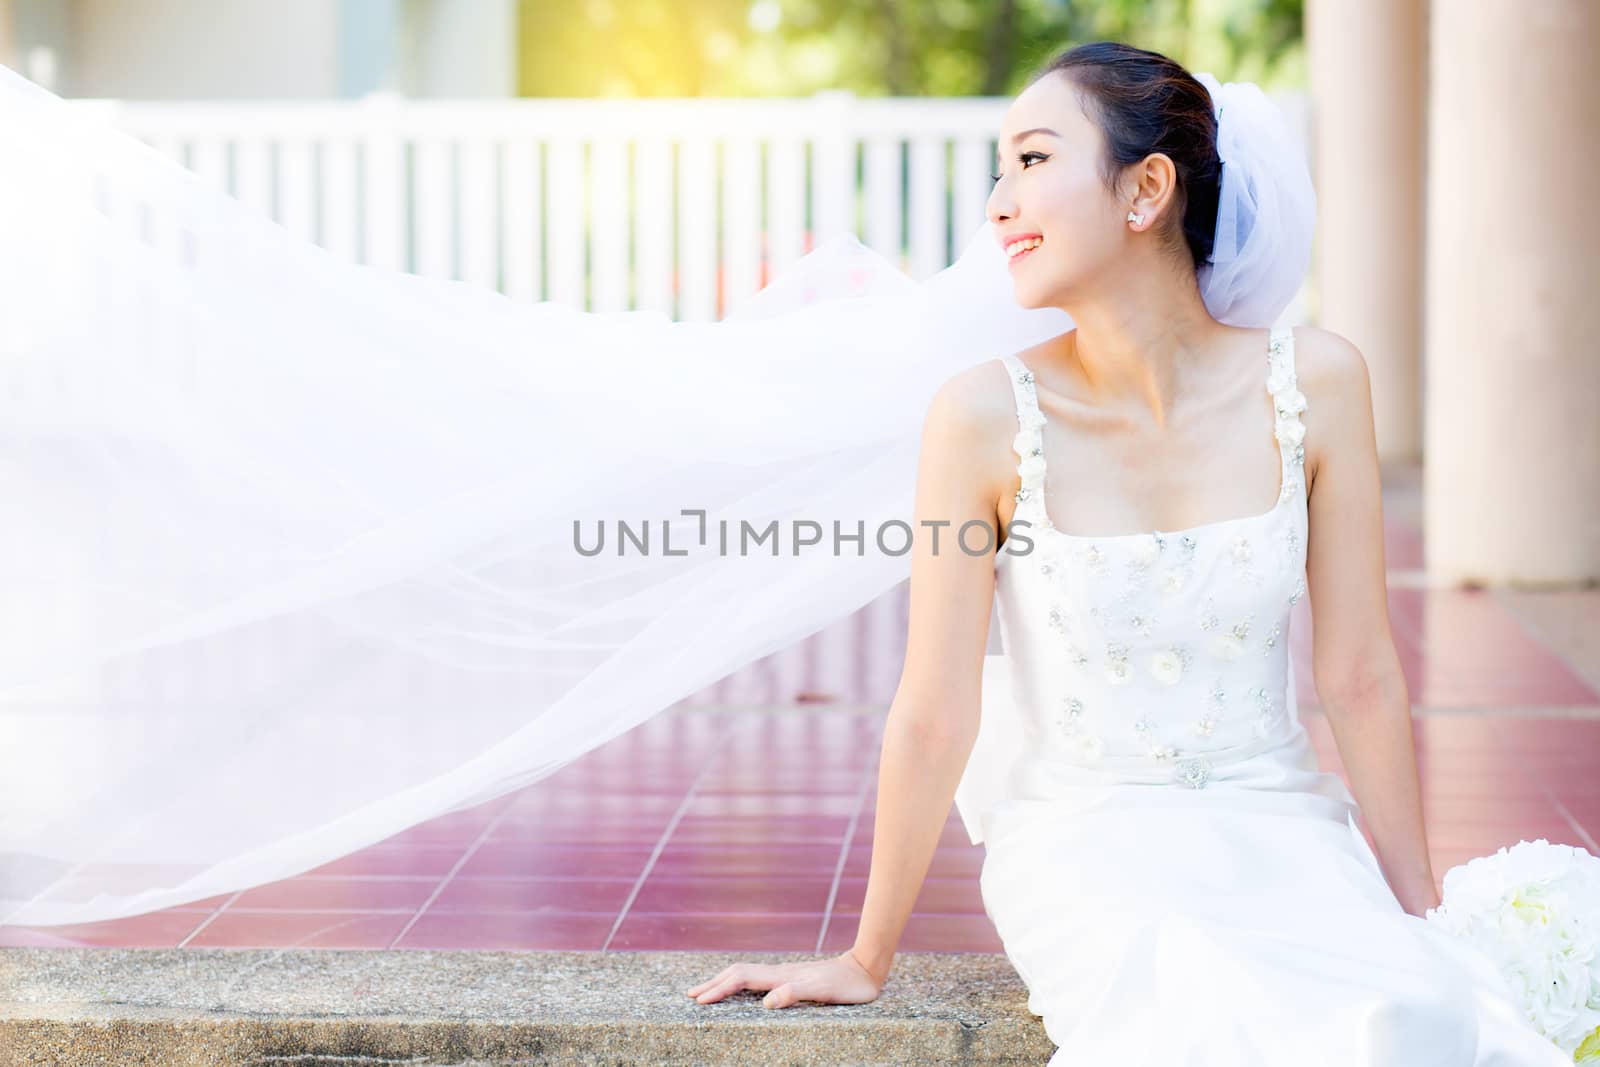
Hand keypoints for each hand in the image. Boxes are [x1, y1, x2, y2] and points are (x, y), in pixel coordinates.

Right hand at [684, 950, 883, 1008]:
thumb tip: (766, 1003)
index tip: (699, 1001)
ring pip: (747, 975)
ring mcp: (785, 975)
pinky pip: (758, 980)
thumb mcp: (823, 990)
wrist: (866, 968)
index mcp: (781, 976)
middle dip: (713, 984)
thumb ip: (795, 993)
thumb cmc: (847, 984)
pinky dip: (741, 984)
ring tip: (707, 991)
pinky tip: (742, 991)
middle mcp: (779, 973)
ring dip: (724, 982)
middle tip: (691, 995)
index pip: (741, 979)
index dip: (719, 990)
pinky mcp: (793, 979)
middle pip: (738, 973)